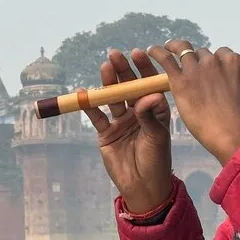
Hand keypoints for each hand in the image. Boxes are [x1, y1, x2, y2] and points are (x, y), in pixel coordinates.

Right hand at [83, 48, 172, 213]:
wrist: (143, 186)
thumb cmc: (157, 160)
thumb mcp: (157, 136)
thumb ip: (151, 116)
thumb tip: (151, 95)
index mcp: (155, 110)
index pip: (149, 85)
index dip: (143, 69)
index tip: (138, 54)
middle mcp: (138, 112)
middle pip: (128, 88)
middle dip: (122, 71)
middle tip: (115, 55)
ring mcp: (121, 121)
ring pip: (113, 98)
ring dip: (108, 83)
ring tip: (105, 67)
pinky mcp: (106, 133)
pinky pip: (96, 116)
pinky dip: (89, 105)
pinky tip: (83, 92)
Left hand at [147, 40, 239, 164]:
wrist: (230, 132)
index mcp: (232, 62)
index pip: (220, 53)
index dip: (213, 61)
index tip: (209, 67)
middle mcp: (213, 61)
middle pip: (201, 54)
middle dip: (196, 60)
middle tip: (189, 68)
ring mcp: (196, 69)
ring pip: (183, 52)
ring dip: (175, 48)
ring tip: (166, 48)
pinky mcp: (180, 80)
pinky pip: (166, 59)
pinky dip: (158, 52)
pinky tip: (151, 51)